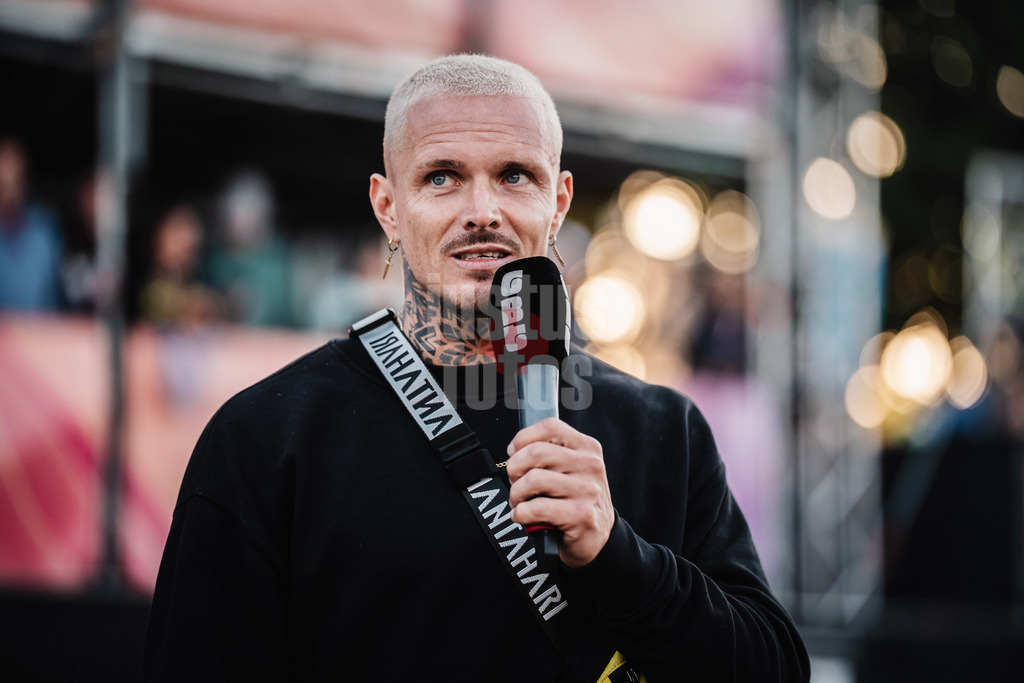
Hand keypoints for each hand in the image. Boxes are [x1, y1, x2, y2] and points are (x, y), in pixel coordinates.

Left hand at [505, 417, 614, 567]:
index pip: (550, 426)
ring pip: (533, 479)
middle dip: (515, 468)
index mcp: (587, 448)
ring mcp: (588, 490)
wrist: (597, 538)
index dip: (523, 438)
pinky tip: (524, 516)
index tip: (514, 452)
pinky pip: (536, 508)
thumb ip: (548, 453)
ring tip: (520, 502)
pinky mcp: (581, 515)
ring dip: (516, 494)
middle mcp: (590, 465)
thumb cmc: (575, 500)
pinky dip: (521, 513)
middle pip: (536, 452)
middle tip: (515, 482)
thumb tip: (515, 449)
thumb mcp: (570, 469)